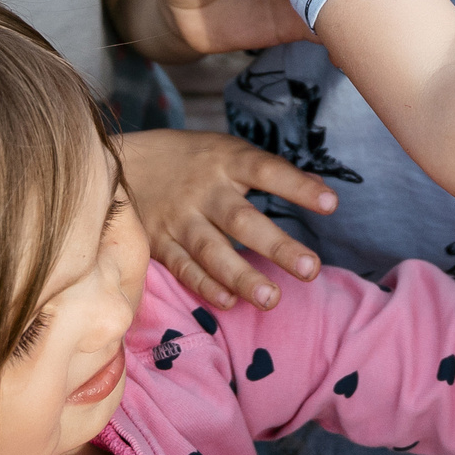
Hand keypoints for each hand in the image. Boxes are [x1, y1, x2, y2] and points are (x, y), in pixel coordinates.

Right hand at [116, 128, 336, 311]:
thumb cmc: (194, 161)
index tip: (331, 204)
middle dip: (277, 246)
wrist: (123, 163)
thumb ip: (267, 173)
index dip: (298, 187)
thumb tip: (323, 192)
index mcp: (226, 160)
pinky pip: (183, 267)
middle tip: (310, 269)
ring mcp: (178, 218)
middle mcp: (204, 190)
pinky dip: (205, 285)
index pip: (267, 171)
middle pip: (242, 220)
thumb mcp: (228, 152)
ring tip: (272, 299)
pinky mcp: (157, 241)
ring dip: (242, 276)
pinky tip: (230, 301)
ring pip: (212, 250)